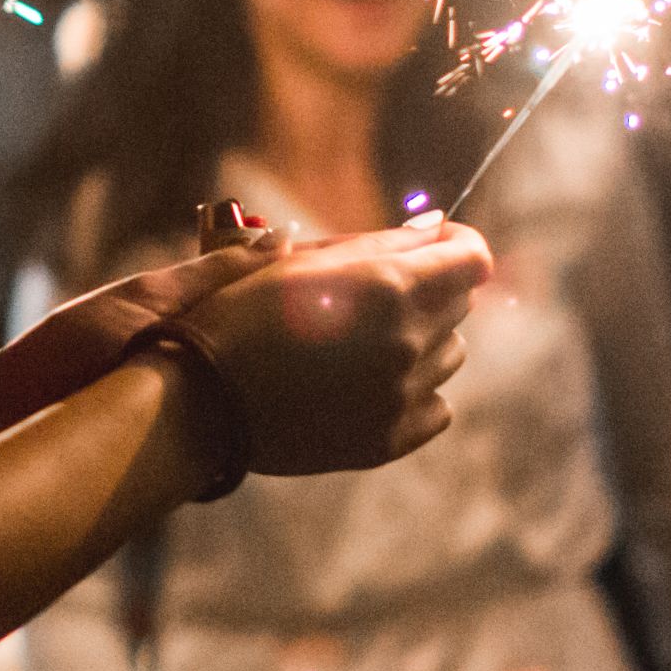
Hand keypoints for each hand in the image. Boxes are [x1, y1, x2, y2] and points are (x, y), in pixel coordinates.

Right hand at [178, 214, 491, 476]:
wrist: (197, 402)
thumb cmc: (241, 316)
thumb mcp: (305, 262)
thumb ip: (382, 243)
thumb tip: (438, 229)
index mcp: (389, 288)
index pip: (473, 258)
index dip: (455, 246)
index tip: (431, 247)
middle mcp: (407, 343)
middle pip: (459, 304)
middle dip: (428, 289)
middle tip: (372, 296)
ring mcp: (401, 397)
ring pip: (449, 355)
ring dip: (421, 340)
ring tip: (362, 342)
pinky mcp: (389, 440)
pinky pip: (436, 408)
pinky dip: (414, 392)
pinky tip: (367, 383)